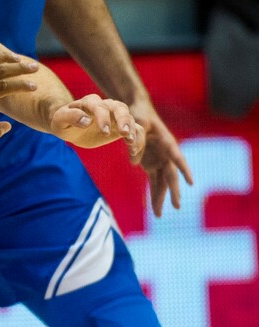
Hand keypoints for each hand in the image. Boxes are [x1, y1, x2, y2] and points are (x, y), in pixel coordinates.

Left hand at [49, 94, 144, 156]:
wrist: (70, 127)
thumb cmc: (63, 122)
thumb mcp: (60, 120)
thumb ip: (70, 117)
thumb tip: (86, 120)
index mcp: (90, 102)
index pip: (99, 106)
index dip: (103, 118)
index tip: (105, 132)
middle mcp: (106, 106)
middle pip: (120, 108)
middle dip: (124, 120)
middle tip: (125, 134)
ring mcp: (115, 116)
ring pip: (129, 118)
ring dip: (133, 130)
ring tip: (131, 144)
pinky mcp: (121, 127)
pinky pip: (134, 131)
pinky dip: (137, 140)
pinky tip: (134, 153)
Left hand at [131, 102, 193, 216]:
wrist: (136, 110)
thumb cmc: (139, 113)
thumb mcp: (136, 122)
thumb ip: (136, 140)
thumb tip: (134, 163)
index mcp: (167, 142)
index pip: (177, 158)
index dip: (184, 170)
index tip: (191, 182)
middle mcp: (165, 154)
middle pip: (171, 175)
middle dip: (173, 192)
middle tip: (177, 207)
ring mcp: (158, 160)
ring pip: (162, 182)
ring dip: (160, 198)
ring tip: (158, 215)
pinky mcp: (150, 164)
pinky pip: (153, 181)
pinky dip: (152, 194)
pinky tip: (153, 208)